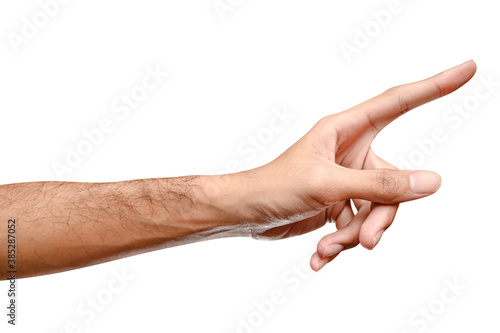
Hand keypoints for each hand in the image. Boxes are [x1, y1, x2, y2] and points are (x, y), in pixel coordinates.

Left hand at [242, 60, 475, 270]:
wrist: (246, 214)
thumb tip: (429, 181)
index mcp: (345, 130)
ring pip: (376, 210)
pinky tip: (319, 257)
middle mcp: (350, 152)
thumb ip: (379, 184)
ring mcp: (346, 179)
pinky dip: (341, 243)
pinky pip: (357, 225)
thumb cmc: (274, 187)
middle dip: (378, 217)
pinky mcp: (338, 203)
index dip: (434, 87)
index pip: (398, 103)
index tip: (466, 70)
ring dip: (354, 235)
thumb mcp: (328, 184)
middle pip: (392, 182)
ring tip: (327, 249)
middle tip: (362, 241)